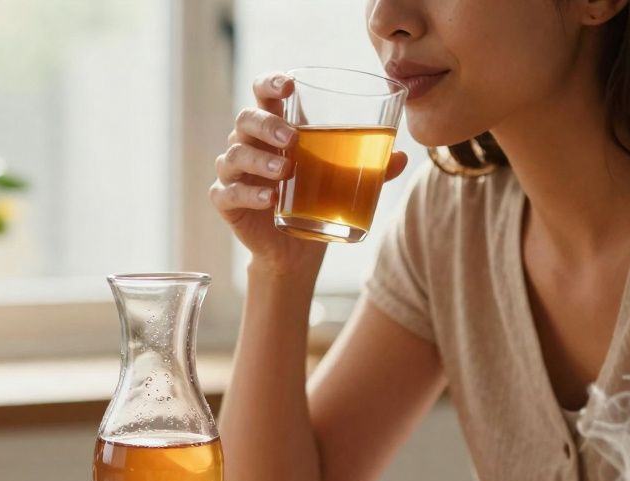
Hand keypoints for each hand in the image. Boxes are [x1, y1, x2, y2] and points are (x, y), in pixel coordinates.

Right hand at [209, 72, 408, 275]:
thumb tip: (403, 156)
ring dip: (260, 160)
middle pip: (245, 120)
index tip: (289, 85)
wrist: (296, 248)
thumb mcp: (343, 179)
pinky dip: (247, 194)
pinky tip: (269, 199)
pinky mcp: (227, 202)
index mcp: (274, 127)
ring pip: (235, 154)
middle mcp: (249, 144)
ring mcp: (234, 172)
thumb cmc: (316, 199)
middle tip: (292, 138)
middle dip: (267, 125)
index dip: (270, 82)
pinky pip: (227, 192)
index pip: (263, 93)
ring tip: (286, 171)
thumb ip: (369, 165)